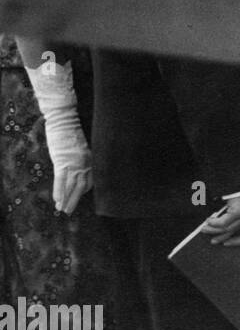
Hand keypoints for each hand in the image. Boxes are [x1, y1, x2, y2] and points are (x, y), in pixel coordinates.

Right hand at [24, 60, 91, 214]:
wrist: (65, 118)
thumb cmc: (73, 128)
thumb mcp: (82, 143)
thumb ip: (84, 154)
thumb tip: (83, 160)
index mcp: (91, 159)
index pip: (90, 179)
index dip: (85, 190)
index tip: (81, 196)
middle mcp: (85, 163)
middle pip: (82, 186)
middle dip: (75, 199)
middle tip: (69, 211)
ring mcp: (74, 163)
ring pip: (72, 186)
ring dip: (67, 199)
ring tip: (63, 210)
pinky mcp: (63, 161)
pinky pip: (62, 180)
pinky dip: (60, 191)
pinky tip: (57, 200)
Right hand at [200, 187, 239, 246]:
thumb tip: (224, 225)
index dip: (238, 241)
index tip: (228, 242)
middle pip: (237, 233)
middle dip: (222, 237)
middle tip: (213, 241)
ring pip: (228, 229)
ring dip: (214, 230)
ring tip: (205, 229)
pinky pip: (223, 222)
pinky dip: (214, 223)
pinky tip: (209, 220)